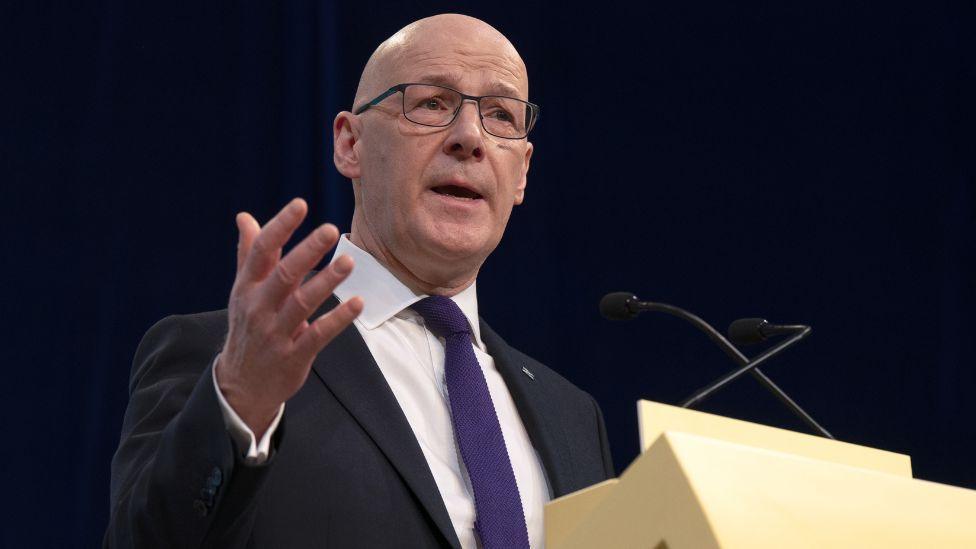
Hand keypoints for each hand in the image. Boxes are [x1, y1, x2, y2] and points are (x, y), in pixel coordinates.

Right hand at [215, 198, 362, 438]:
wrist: (241, 385)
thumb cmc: (248, 327)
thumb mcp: (243, 291)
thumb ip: (249, 253)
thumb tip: (245, 217)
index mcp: (246, 287)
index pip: (260, 251)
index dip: (280, 227)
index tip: (300, 204)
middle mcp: (258, 307)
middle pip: (283, 274)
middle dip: (307, 251)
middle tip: (330, 229)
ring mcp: (275, 333)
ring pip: (302, 303)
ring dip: (326, 282)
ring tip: (349, 262)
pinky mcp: (294, 355)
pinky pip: (318, 335)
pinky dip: (338, 319)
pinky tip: (358, 303)